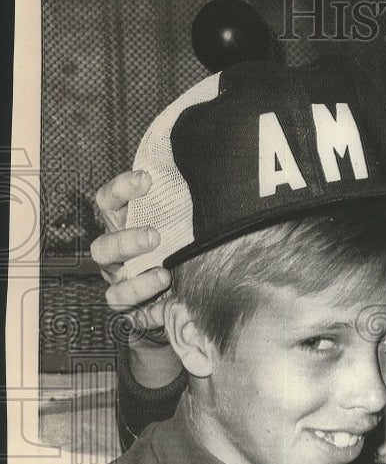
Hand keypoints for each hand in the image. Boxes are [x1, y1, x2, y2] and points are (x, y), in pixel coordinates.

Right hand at [92, 170, 179, 387]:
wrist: (194, 285)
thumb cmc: (188, 240)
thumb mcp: (187, 217)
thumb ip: (186, 194)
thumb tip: (203, 161)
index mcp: (125, 223)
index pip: (109, 201)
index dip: (122, 188)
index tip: (147, 179)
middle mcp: (117, 250)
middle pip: (103, 245)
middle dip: (127, 240)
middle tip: (155, 236)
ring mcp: (120, 277)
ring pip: (109, 274)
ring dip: (135, 275)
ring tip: (165, 273)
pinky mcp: (127, 301)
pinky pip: (120, 300)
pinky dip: (141, 294)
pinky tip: (164, 288)